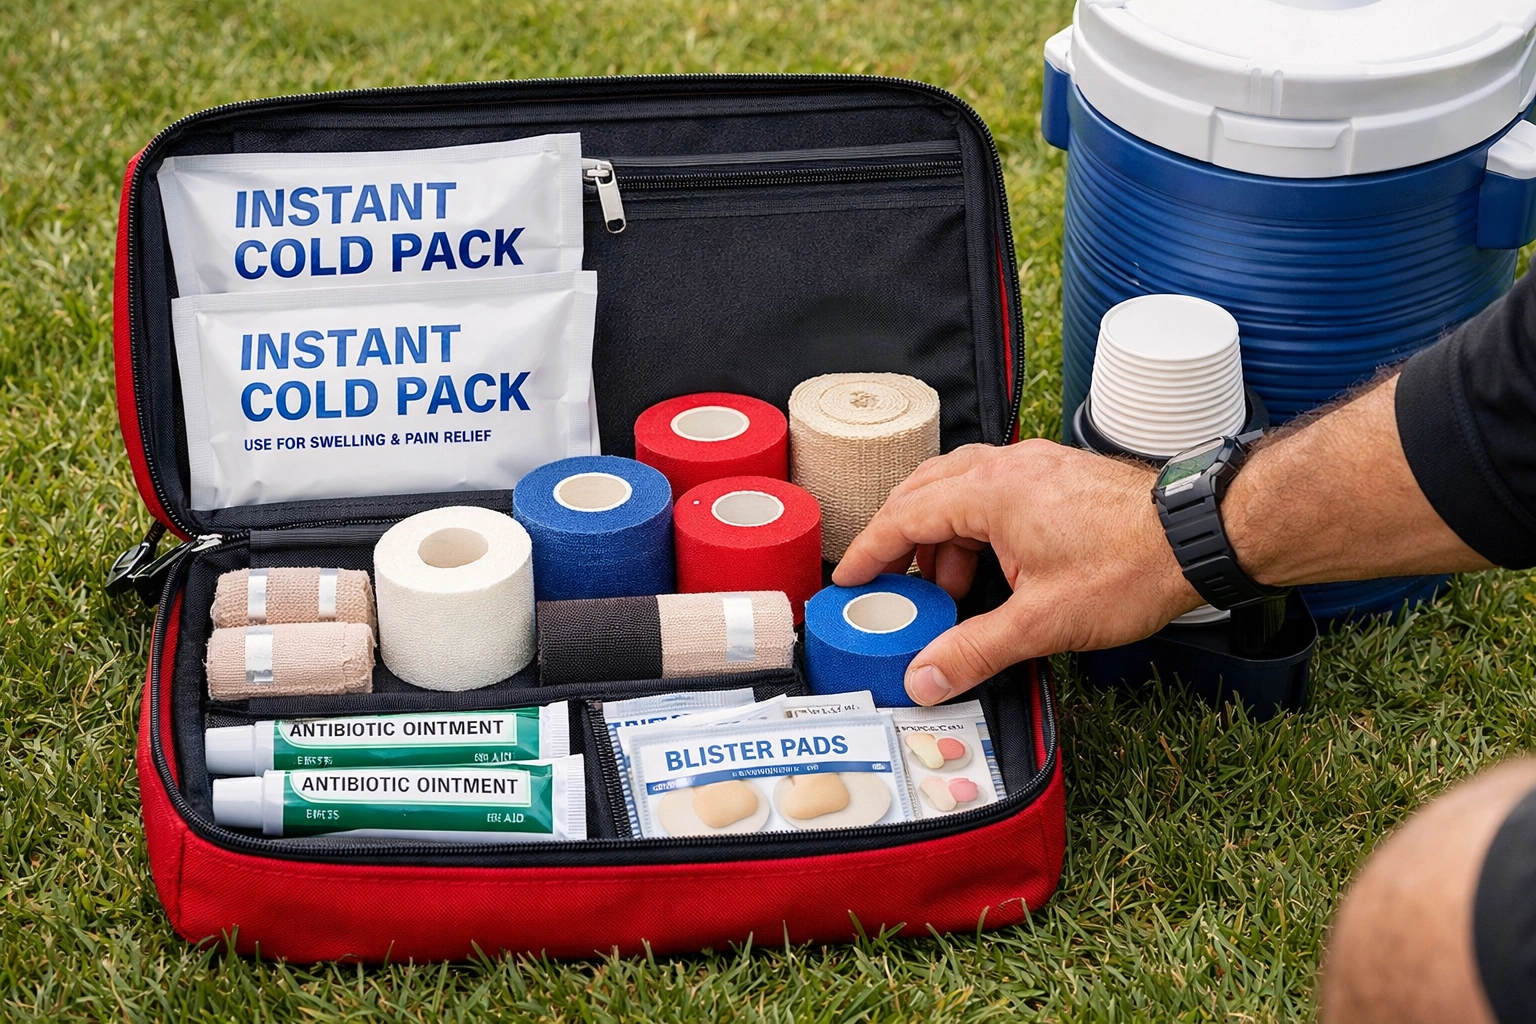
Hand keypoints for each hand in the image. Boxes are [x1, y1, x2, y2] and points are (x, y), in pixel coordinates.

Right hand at [833, 440, 1201, 704]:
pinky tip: (992, 566)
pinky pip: (995, 489)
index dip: (871, 551)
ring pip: (960, 486)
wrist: (1200, 535)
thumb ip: (974, 650)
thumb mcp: (1043, 621)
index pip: (906, 515)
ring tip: (948, 586)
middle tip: (888, 583)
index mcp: (991, 490)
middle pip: (925, 490)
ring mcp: (1035, 465)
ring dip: (942, 533)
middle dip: (901, 538)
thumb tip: (924, 679)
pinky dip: (976, 524)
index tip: (849, 579)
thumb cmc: (1130, 566)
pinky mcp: (1059, 474)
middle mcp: (1007, 466)